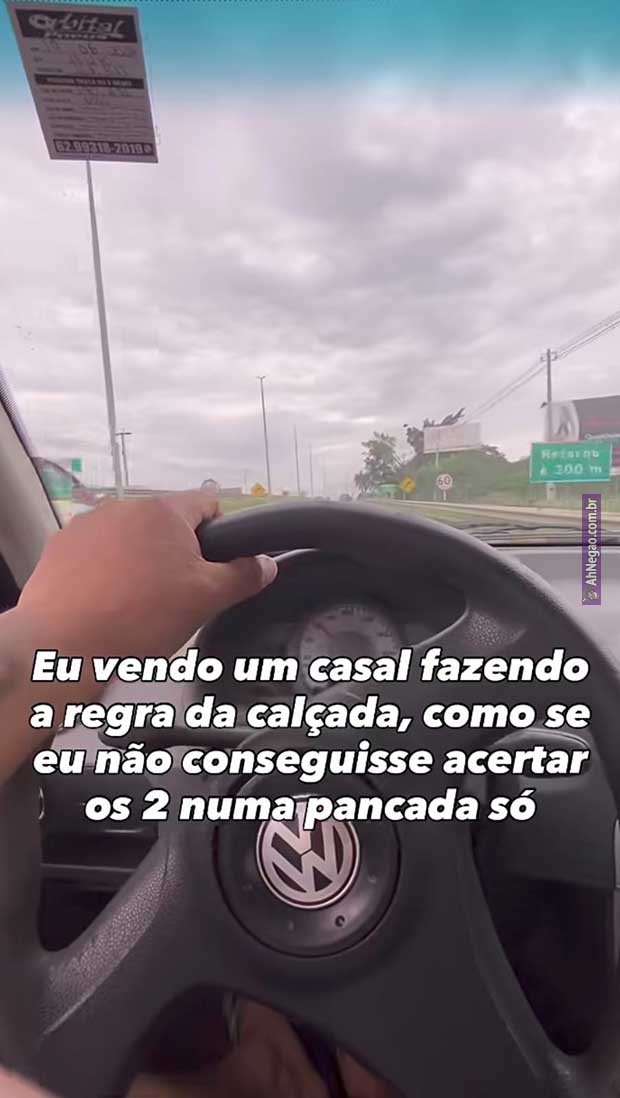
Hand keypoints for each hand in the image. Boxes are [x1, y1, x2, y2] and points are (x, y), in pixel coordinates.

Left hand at [17, 490, 276, 659]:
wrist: (62, 646)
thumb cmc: (138, 619)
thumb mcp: (205, 600)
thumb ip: (242, 576)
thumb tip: (266, 564)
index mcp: (162, 511)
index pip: (208, 503)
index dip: (224, 531)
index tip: (222, 562)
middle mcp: (122, 508)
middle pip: (167, 525)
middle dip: (178, 555)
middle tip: (181, 595)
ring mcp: (86, 526)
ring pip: (130, 540)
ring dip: (141, 563)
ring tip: (140, 606)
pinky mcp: (60, 549)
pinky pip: (97, 555)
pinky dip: (107, 573)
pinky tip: (108, 606)